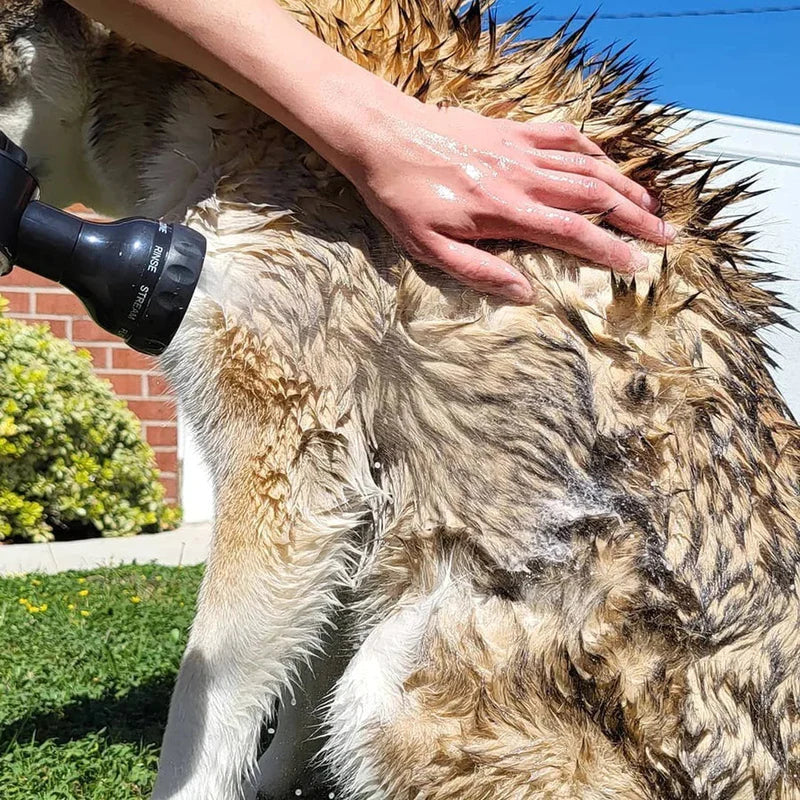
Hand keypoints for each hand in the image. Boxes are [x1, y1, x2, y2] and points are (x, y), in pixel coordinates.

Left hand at [340, 99, 673, 302]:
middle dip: (635, 219)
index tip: (638, 266)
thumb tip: (526, 294)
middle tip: (664, 238)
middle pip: (595, 196)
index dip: (611, 250)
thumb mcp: (429, 247)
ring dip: (625, 186)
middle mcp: (524, 177)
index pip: (574, 233)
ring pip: (588, 166)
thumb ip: (480, 271)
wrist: (383, 136)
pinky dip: (592, 150)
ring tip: (652, 206)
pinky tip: (606, 163)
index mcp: (506, 211)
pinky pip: (564, 136)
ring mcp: (521, 149)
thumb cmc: (401, 197)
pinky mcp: (513, 131)